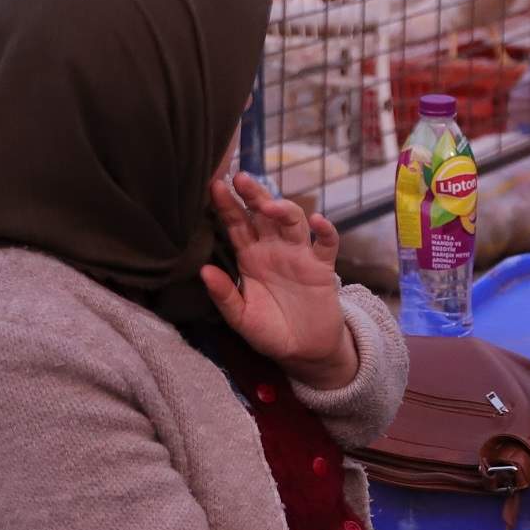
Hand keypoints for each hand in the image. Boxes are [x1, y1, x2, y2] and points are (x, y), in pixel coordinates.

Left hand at [201, 170, 354, 386]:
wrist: (303, 351)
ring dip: (284, 209)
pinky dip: (325, 230)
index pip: (236, 224)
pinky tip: (318, 221)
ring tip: (270, 204)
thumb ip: (224, 295)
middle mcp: (274, 249)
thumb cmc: (269, 332)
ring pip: (293, 221)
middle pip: (263, 214)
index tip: (215, 185)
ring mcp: (299, 255)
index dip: (227, 205)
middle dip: (254, 194)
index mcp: (250, 257)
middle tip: (241, 177)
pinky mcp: (322, 267)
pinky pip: (326, 243)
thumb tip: (203, 271)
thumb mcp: (241, 318)